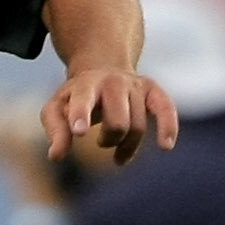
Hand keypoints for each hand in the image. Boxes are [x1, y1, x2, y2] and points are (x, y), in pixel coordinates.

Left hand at [42, 68, 178, 165]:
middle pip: (117, 122)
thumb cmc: (77, 96)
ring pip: (136, 126)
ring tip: (116, 152)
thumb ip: (56, 131)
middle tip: (100, 142)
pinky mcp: (153, 91)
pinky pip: (166, 108)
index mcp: (85, 85)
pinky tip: (165, 146)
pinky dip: (168, 126)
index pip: (83, 100)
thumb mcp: (57, 109)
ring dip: (126, 146)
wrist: (103, 67)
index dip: (81, 115)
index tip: (79, 132)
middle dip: (109, 140)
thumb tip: (55, 156)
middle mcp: (112, 82)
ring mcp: (135, 86)